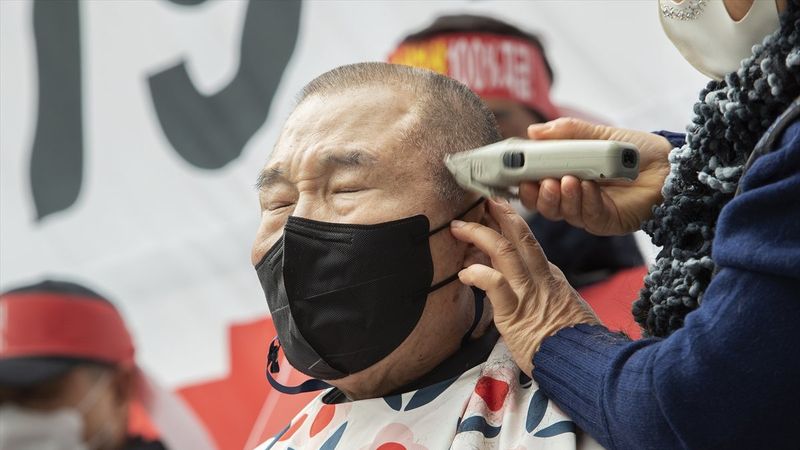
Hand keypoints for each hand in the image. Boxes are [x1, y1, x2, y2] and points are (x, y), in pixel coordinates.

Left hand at [450, 199, 597, 374]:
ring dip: (478, 234)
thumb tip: (529, 292)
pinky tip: (464, 272)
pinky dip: (478, 274)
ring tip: (459, 227)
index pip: (528, 243)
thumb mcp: (566, 310)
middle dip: (498, 214)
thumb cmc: (576, 343)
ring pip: (503, 251)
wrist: (587, 362)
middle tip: (481, 201)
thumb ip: (546, 296)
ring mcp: (528, 293)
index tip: (494, 213)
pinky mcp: (515, 313)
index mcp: (551, 277)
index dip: (509, 226)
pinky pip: (494, 285)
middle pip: (518, 236)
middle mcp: (540, 278)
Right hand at [522, 118, 672, 235]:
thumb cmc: (634, 150)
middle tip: (539, 181)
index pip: (535, 184)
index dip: (523, 182)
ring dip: (561, 197)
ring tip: (566, 180)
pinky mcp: (607, 222)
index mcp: (565, 176)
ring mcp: (588, 210)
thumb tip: (534, 131)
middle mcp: (573, 196)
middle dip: (537, 195)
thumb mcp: (597, 135)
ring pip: (563, 212)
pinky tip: (586, 187)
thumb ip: (567, 133)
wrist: (669, 164)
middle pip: (543, 204)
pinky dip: (585, 201)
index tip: (515, 172)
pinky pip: (589, 216)